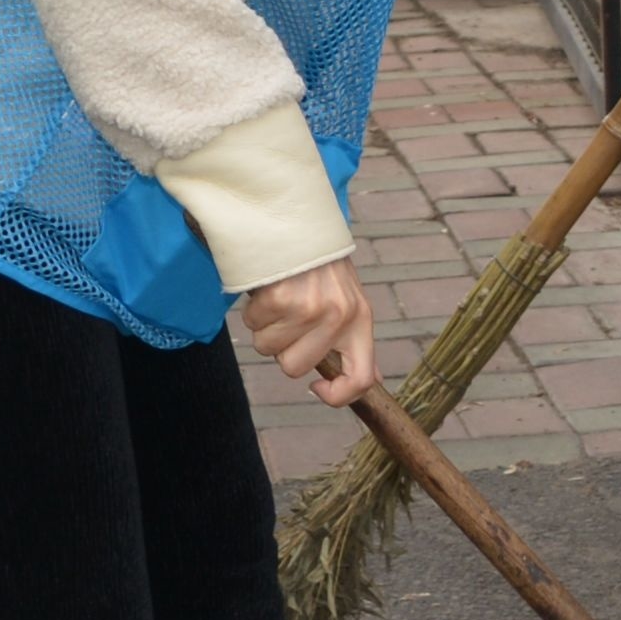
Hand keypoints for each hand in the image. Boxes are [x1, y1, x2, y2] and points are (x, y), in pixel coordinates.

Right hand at [233, 257, 377, 406]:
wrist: (298, 223)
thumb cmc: (321, 267)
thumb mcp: (350, 299)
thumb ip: (354, 339)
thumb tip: (367, 379)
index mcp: (361, 320)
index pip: (360, 379)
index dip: (337, 396)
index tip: (316, 387)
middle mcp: (338, 316)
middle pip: (294, 368)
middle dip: (283, 348)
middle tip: (290, 318)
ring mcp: (309, 307)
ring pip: (268, 348)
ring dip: (265, 326)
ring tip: (280, 299)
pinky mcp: (281, 296)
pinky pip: (253, 324)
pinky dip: (253, 309)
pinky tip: (268, 289)